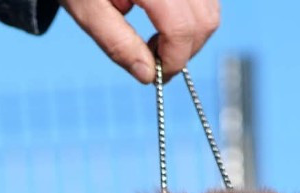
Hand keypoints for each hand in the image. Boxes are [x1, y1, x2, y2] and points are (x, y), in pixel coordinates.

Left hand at [61, 0, 220, 83]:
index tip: (158, 76)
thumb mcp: (88, 10)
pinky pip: (207, 0)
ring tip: (156, 38)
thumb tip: (148, 75)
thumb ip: (117, 43)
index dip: (173, 61)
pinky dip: (192, 17)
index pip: (180, 28)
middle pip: (203, 21)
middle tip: (154, 59)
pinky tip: (165, 20)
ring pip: (210, 11)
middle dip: (184, 51)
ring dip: (190, 34)